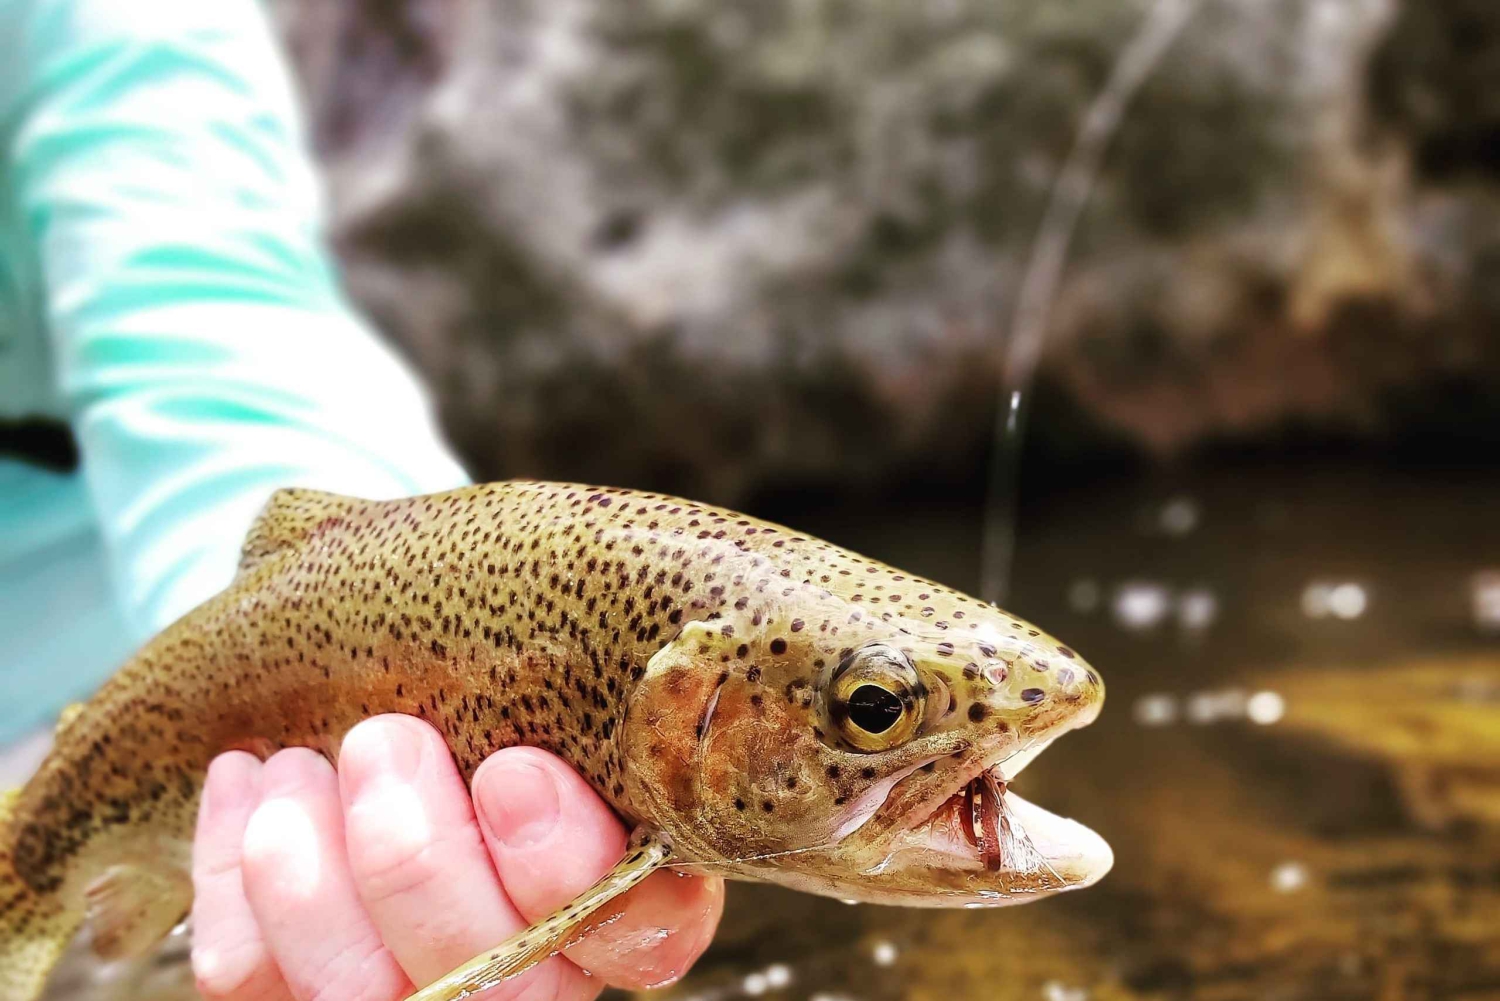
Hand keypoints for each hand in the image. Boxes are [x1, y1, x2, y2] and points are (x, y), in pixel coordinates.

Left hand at [190, 715, 723, 1000]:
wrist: (379, 718)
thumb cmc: (484, 687)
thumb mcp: (539, 666)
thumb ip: (554, 663)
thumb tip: (547, 589)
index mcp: (618, 894)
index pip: (640, 929)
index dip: (569, 864)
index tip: (514, 770)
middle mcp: (532, 967)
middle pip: (500, 980)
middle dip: (421, 860)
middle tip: (383, 743)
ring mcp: (414, 991)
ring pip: (363, 991)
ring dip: (312, 877)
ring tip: (297, 767)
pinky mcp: (302, 992)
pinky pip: (253, 978)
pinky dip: (233, 876)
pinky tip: (247, 783)